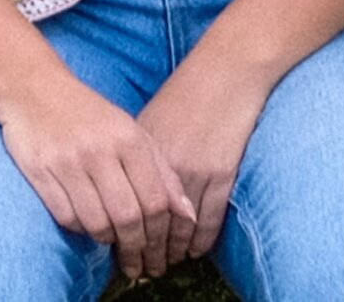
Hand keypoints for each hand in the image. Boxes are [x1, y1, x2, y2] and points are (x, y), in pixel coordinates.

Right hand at [0, 59, 195, 282]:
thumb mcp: (132, 133)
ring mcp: (67, 161)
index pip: (156, 202)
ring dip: (108, 240)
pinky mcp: (39, 170)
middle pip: (128, 217)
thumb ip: (163, 173)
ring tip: (112, 241)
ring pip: (97, 222)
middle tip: (138, 262)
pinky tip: (86, 224)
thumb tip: (188, 217)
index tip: (160, 252)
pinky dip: (80, 228)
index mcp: (128, 139)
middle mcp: (99, 150)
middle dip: (136, 247)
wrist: (33, 88)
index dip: (161, 235)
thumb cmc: (90, 116)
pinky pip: (66, 217)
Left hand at [137, 57, 273, 261]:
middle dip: (144, 251)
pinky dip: (200, 242)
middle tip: (140, 270)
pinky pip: (209, 220)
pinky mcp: (222, 175)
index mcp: (139, 150)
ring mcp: (193, 171)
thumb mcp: (151, 120)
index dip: (120, 233)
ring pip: (178, 228)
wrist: (226, 73)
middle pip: (149, 223)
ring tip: (164, 266)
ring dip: (171, 252)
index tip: (117, 252)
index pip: (124, 204)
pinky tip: (193, 252)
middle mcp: (162, 164)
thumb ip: (138, 155)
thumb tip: (122, 187)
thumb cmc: (187, 94)